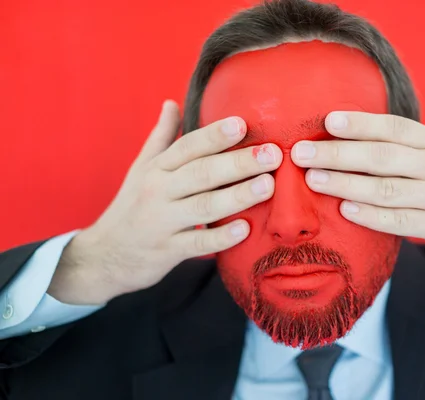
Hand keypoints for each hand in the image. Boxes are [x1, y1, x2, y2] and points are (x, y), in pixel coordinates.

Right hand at [48, 101, 281, 304]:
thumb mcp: (141, 169)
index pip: (188, 146)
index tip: (243, 124)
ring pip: (203, 206)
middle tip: (272, 154)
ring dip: (237, 195)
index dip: (215, 135)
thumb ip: (161, 137)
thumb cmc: (132, 206)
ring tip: (267, 185)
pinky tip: (245, 229)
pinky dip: (220, 238)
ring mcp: (162, 222)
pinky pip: (197, 244)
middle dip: (238, 162)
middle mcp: (158, 191)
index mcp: (156, 169)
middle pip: (201, 172)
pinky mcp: (168, 251)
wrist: (105, 256)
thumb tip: (171, 103)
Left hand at [292, 67, 424, 295]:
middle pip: (382, 158)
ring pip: (386, 191)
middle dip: (339, 155)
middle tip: (301, 153)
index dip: (362, 124)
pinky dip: (372, 218)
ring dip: (345, 185)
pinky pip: (400, 223)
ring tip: (312, 180)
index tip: (329, 121)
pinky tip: (346, 211)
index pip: (397, 130)